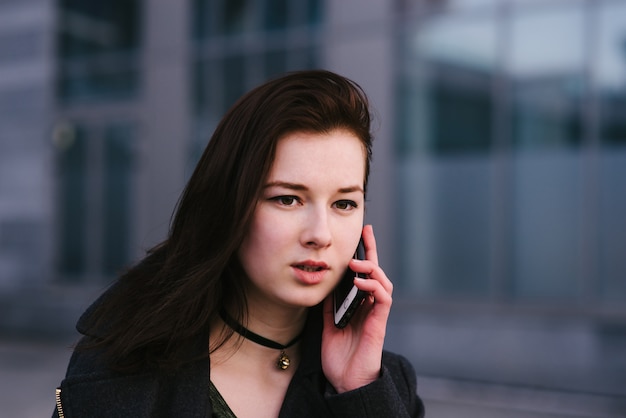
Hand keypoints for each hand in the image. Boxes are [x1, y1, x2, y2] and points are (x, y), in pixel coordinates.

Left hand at [321, 224, 393, 392]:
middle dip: (372, 250)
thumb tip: (325, 283)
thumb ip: (330, 304)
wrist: (346, 381)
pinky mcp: (380, 323)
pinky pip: (383, 299)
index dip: (363, 253)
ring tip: (356, 263)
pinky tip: (359, 282)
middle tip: (366, 232)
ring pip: (383, 282)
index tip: (360, 234)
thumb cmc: (339, 355)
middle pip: (376, 272)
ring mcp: (377, 313)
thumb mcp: (328, 323)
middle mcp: (370, 305)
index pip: (363, 274)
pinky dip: (374, 287)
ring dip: (371, 268)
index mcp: (359, 303)